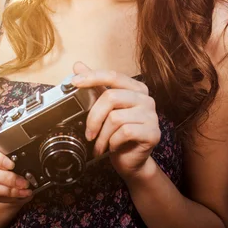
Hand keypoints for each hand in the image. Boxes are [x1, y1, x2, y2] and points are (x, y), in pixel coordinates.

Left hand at [71, 62, 160, 180]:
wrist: (131, 161)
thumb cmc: (118, 134)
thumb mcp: (105, 108)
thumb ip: (95, 87)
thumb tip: (78, 65)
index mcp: (135, 88)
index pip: (113, 76)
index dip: (93, 76)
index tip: (75, 82)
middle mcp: (146, 99)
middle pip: (111, 97)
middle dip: (94, 117)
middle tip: (89, 133)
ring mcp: (151, 115)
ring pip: (115, 117)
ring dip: (102, 135)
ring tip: (100, 144)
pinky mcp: (153, 132)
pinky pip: (124, 132)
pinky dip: (113, 142)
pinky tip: (113, 147)